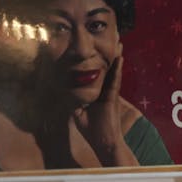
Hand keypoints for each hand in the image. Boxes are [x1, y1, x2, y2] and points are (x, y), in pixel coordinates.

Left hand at [73, 48, 137, 165]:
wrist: (104, 143)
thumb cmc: (92, 131)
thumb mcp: (77, 113)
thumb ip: (73, 100)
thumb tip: (62, 90)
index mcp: (96, 93)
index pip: (93, 75)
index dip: (93, 62)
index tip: (91, 49)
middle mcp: (104, 91)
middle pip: (105, 69)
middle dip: (108, 55)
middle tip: (112, 39)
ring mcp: (110, 93)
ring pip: (112, 72)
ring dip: (115, 57)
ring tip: (118, 42)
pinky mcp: (113, 97)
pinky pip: (115, 80)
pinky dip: (117, 69)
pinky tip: (119, 57)